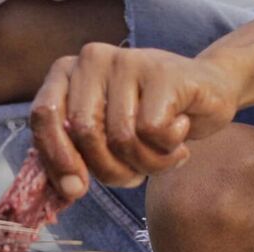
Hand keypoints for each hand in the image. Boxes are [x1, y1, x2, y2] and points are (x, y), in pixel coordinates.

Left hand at [30, 43, 244, 200]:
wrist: (209, 93)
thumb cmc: (152, 120)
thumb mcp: (106, 139)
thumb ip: (78, 158)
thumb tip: (68, 190)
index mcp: (68, 72)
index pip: (43, 115)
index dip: (55, 157)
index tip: (75, 189)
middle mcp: (93, 59)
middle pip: (84, 133)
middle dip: (111, 169)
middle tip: (136, 175)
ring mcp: (128, 61)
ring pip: (121, 137)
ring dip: (147, 163)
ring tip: (164, 153)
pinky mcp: (162, 72)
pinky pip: (152, 131)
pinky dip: (169, 149)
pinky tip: (181, 132)